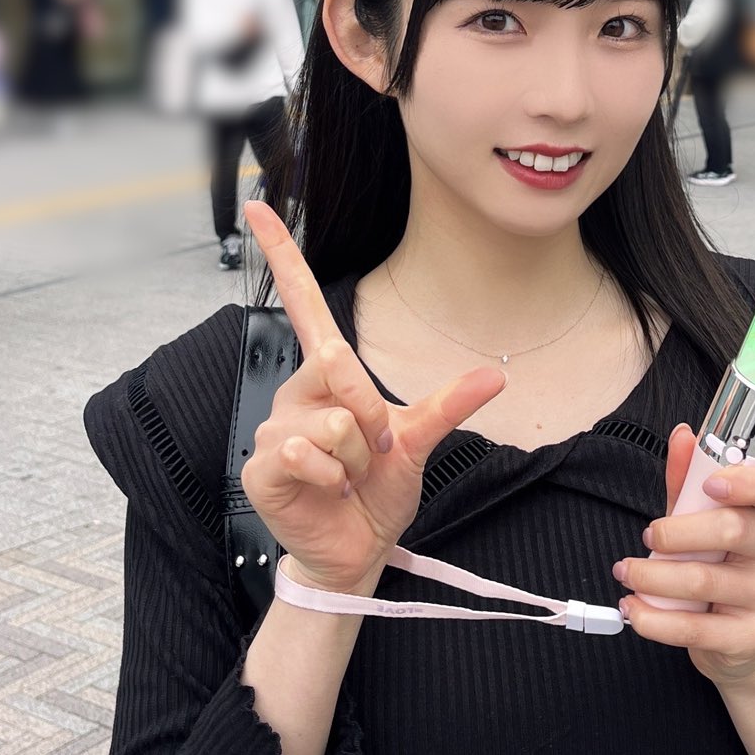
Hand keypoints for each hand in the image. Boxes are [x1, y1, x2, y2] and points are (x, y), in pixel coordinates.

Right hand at [240, 202, 505, 595]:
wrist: (358, 549)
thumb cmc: (379, 491)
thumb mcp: (420, 442)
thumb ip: (450, 405)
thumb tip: (497, 375)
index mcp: (328, 374)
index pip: (302, 303)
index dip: (281, 254)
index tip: (258, 205)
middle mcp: (297, 391)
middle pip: (339, 365)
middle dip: (373, 417)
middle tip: (377, 452)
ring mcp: (275, 427)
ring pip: (332, 421)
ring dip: (357, 458)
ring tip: (350, 477)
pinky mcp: (261, 464)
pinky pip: (307, 452)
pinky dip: (334, 477)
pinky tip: (330, 490)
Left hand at [613, 425, 754, 687]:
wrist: (735, 638)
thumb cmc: (716, 563)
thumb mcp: (700, 517)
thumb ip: (690, 479)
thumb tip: (682, 435)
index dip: (752, 481)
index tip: (711, 483)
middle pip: (735, 529)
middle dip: (679, 530)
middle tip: (647, 536)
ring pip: (706, 580)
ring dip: (653, 576)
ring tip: (626, 572)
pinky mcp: (753, 636)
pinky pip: (697, 628)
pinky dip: (655, 619)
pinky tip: (634, 609)